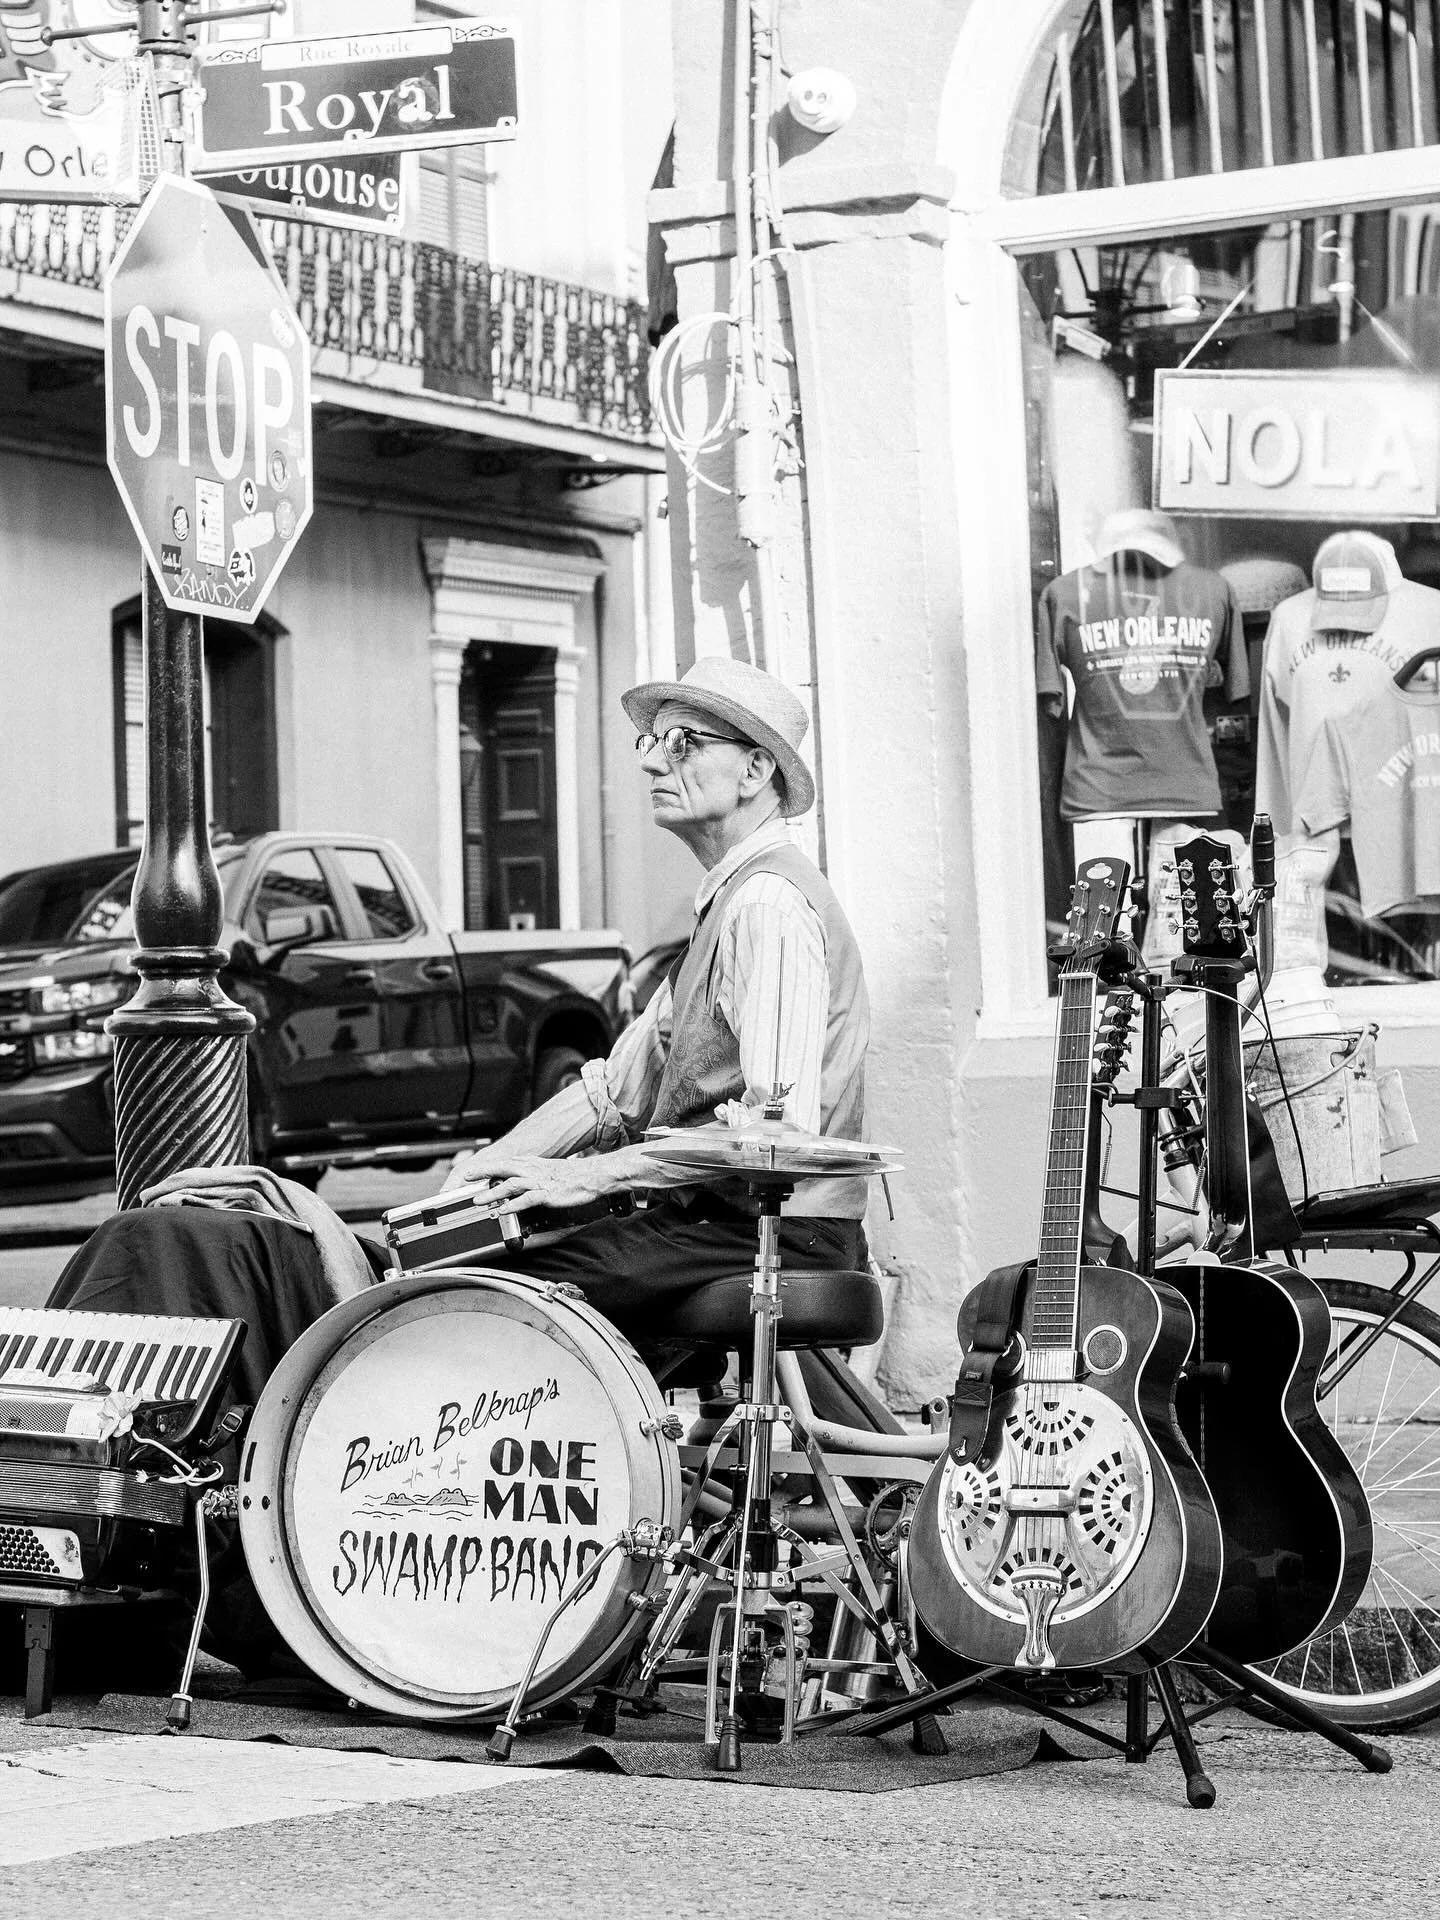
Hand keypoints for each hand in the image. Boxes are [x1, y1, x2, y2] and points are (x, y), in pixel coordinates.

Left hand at [445, 1153, 609, 1214]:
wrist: (591, 1175)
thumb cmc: (571, 1176)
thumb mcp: (546, 1170)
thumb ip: (529, 1173)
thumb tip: (515, 1181)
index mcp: (531, 1163)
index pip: (503, 1163)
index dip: (485, 1167)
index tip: (469, 1173)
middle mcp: (532, 1170)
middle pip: (502, 1168)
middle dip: (482, 1173)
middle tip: (466, 1179)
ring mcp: (539, 1181)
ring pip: (510, 1185)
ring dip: (493, 1193)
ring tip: (478, 1201)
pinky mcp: (547, 1193)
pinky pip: (527, 1199)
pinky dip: (514, 1205)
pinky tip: (504, 1210)